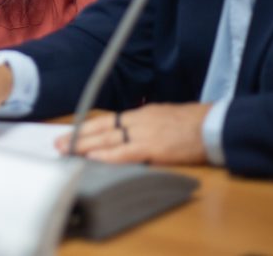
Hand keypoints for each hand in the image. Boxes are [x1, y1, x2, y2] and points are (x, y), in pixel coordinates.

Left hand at [55, 102, 211, 164]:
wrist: (214, 125)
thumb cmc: (194, 123)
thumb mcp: (164, 117)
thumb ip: (146, 125)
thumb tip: (130, 134)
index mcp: (141, 114)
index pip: (107, 120)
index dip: (86, 127)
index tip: (70, 133)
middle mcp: (139, 120)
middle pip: (102, 128)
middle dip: (78, 136)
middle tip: (58, 144)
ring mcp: (145, 133)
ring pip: (108, 140)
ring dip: (86, 147)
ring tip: (68, 152)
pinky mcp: (154, 148)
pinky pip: (125, 153)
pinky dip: (108, 156)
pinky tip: (94, 160)